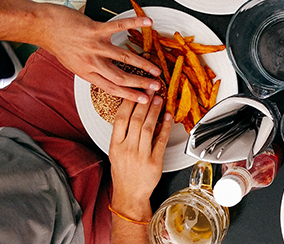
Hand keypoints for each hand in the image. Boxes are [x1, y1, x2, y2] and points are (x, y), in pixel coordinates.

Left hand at [40, 4, 161, 102]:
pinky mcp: (95, 30)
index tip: (144, 100)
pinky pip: (119, 26)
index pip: (112, 88)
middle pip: (121, 77)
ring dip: (143, 64)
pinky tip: (148, 22)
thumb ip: (91, 69)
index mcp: (87, 73)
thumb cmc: (58, 43)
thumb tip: (107, 75)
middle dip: (141, 83)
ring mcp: (94, 46)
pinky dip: (135, 23)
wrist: (43, 27)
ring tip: (156, 69)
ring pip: (124, 58)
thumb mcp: (73, 64)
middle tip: (156, 86)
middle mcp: (91, 62)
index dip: (130, 95)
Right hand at [109, 94, 171, 219]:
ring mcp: (141, 155)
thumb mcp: (116, 152)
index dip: (129, 102)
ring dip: (155, 111)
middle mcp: (127, 149)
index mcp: (115, 145)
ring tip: (159, 99)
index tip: (135, 90)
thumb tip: (133, 113)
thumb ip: (123, 134)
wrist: (129, 194)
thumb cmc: (123, 173)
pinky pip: (161, 140)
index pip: (120, 118)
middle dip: (144, 102)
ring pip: (149, 127)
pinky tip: (168, 117)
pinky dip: (165, 127)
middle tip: (151, 89)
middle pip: (136, 120)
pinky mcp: (154, 162)